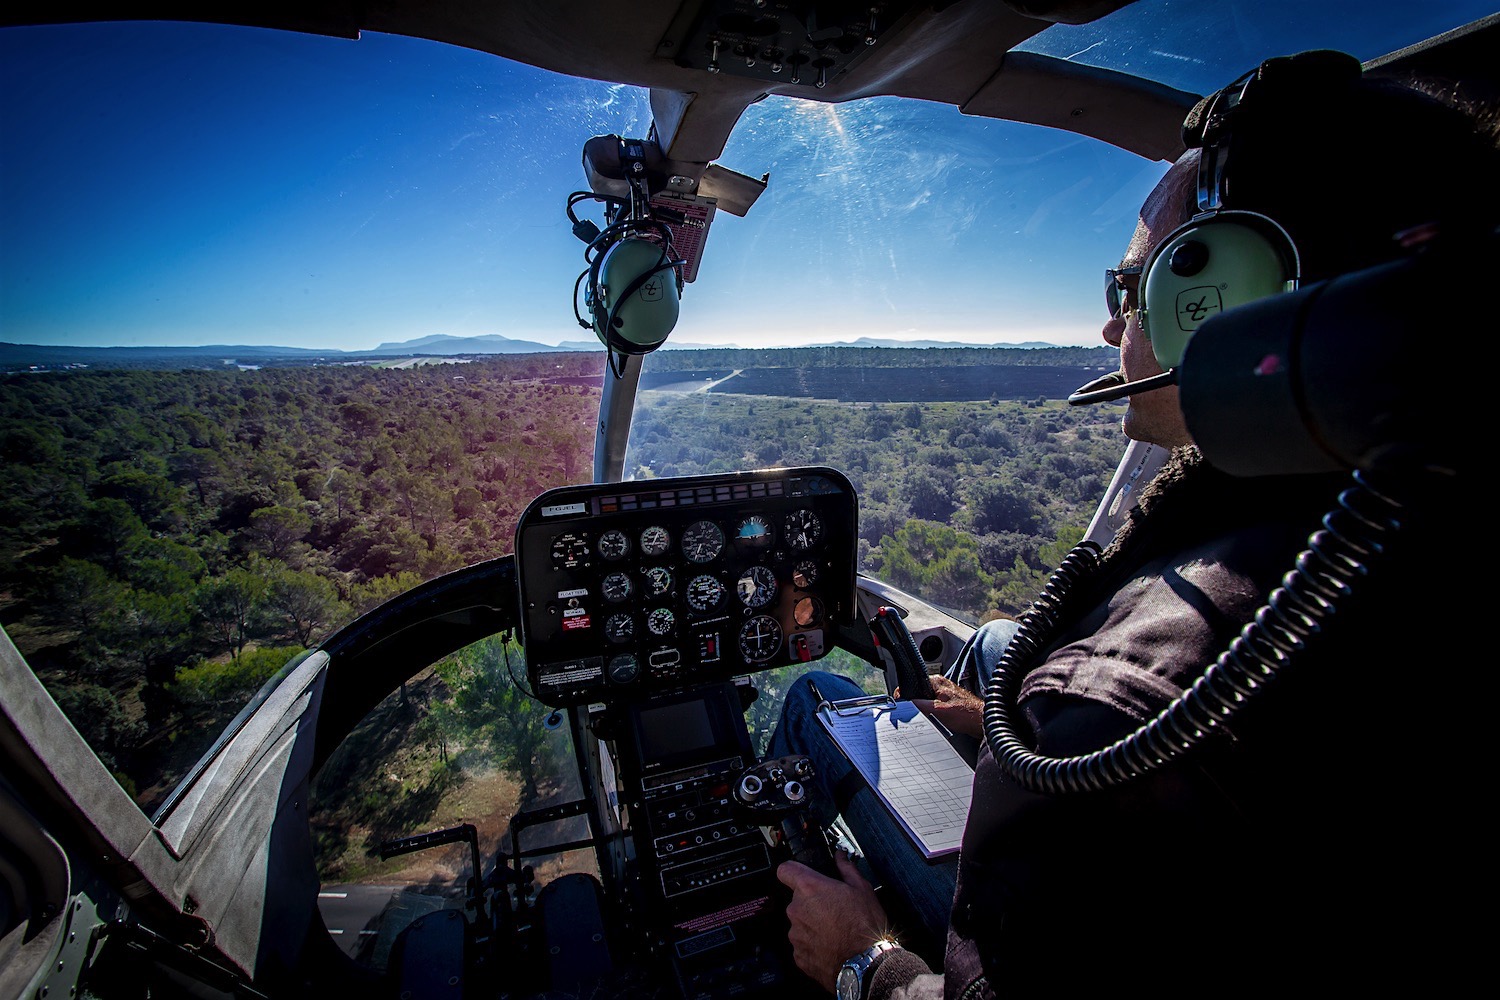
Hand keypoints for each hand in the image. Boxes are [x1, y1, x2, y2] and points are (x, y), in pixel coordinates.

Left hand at [777, 852, 889, 990]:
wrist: (866, 964)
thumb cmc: (865, 926)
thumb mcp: (862, 889)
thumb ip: (846, 868)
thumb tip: (840, 856)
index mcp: (810, 888)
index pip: (785, 870)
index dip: (793, 871)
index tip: (801, 875)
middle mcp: (797, 910)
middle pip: (796, 899)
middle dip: (812, 902)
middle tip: (832, 908)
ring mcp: (796, 934)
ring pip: (800, 922)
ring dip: (812, 923)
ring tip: (834, 930)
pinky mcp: (798, 955)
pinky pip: (803, 943)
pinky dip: (813, 943)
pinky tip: (831, 945)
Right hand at [911, 674, 983, 737]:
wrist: (982, 722)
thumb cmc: (966, 715)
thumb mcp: (938, 711)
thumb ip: (920, 706)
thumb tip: (906, 705)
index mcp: (936, 681)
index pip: (913, 685)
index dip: (906, 696)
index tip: (904, 706)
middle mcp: (940, 685)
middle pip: (919, 695)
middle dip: (918, 706)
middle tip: (923, 716)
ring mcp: (945, 694)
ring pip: (927, 703)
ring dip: (927, 712)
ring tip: (935, 718)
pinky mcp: (948, 703)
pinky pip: (934, 708)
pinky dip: (934, 715)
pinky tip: (940, 721)